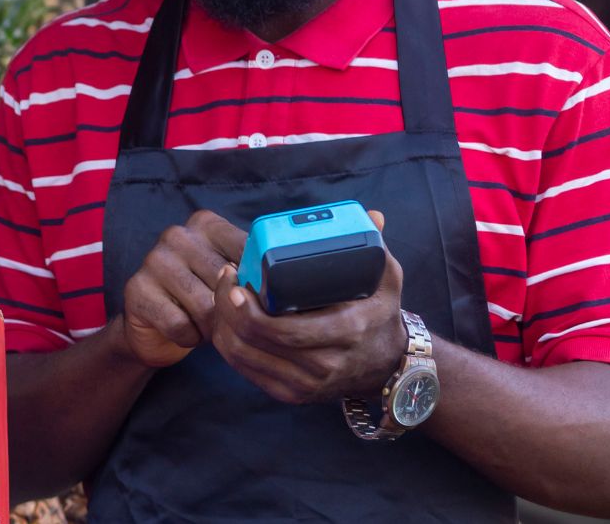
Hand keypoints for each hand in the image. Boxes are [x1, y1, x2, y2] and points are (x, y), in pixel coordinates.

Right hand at [116, 209, 246, 367]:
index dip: (259, 285)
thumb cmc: (201, 299)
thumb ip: (250, 273)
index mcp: (206, 224)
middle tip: (227, 319)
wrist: (152, 328)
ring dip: (211, 329)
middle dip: (232, 312)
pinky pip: (180, 326)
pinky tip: (184, 332)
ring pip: (205, 307)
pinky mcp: (136, 289)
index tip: (261, 302)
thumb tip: (282, 288)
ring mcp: (153, 260)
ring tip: (206, 326)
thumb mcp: (229, 279)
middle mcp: (177, 235)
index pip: (248, 250)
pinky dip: (189, 338)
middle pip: (227, 284)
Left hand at [208, 210, 407, 403]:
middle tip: (224, 280)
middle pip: (253, 341)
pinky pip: (245, 371)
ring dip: (222, 325)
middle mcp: (325, 364)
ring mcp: (307, 384)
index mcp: (347, 331)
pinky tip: (226, 322)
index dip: (247, 306)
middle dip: (227, 308)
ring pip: (242, 356)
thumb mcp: (386, 279)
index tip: (235, 275)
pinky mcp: (292, 394)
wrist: (387, 366)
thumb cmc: (379, 314)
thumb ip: (375, 246)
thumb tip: (373, 215)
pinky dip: (228, 345)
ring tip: (222, 297)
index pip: (282, 328)